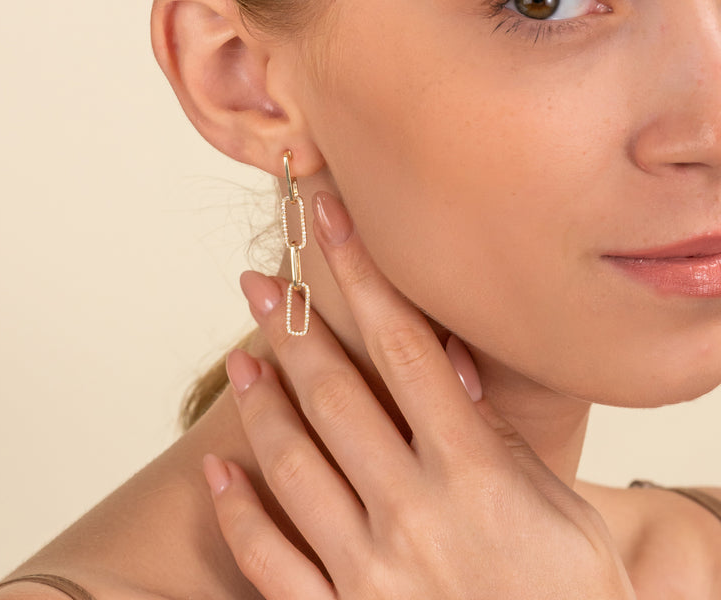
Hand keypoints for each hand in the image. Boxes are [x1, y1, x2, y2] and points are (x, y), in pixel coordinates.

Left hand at [202, 191, 635, 599]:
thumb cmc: (569, 598)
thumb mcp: (559, 509)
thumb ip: (496, 434)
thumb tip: (445, 357)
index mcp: (474, 473)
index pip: (403, 348)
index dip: (362, 276)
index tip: (330, 222)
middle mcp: (413, 514)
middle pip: (335, 395)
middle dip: (291, 327)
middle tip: (259, 282)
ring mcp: (369, 573)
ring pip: (294, 466)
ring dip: (259, 404)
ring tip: (240, 359)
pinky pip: (271, 563)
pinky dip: (238, 516)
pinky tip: (215, 474)